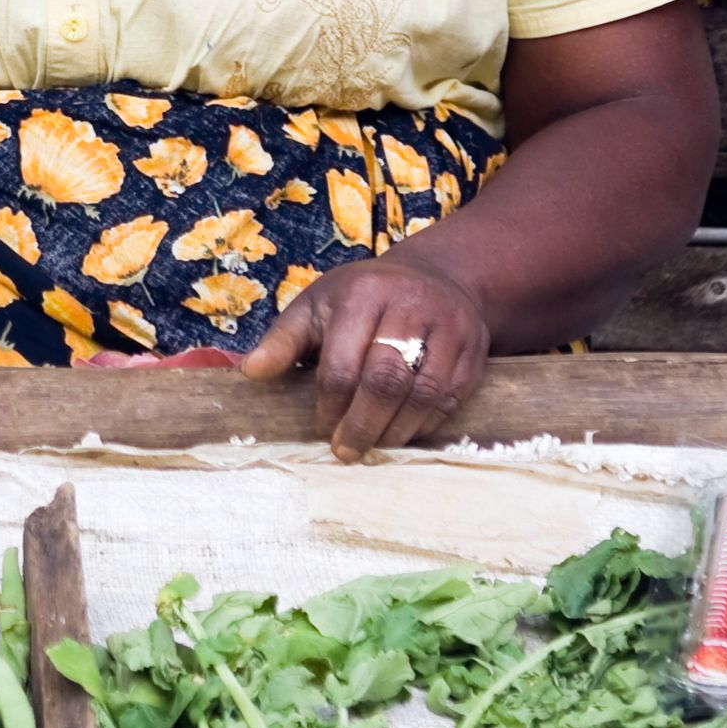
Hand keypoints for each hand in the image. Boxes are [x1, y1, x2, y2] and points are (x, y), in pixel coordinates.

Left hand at [239, 251, 491, 459]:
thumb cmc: (362, 298)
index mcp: (362, 293)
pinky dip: (426, 423)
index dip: (330, 405)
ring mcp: (449, 325)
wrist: (436, 276)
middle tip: (346, 451)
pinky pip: (451, 396)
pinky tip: (403, 433)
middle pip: (385, 380)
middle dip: (362, 424)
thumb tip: (252, 372)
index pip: (342, 363)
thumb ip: (284, 339)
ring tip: (374, 447)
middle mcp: (409, 304)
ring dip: (396, 430)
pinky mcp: (474, 347)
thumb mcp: (317, 305)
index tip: (322, 429)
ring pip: (423, 392)